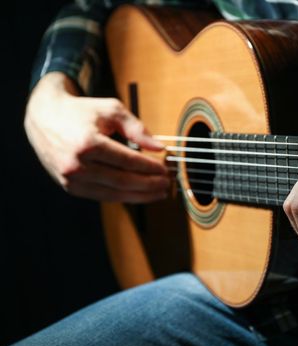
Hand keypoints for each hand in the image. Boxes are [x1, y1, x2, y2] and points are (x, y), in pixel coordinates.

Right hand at [25, 72, 169, 202]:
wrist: (44, 117)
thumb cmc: (82, 111)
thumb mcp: (111, 110)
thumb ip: (137, 128)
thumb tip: (159, 147)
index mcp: (88, 143)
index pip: (128, 161)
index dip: (150, 167)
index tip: (165, 169)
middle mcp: (77, 164)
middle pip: (122, 181)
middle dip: (148, 185)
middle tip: (166, 184)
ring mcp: (71, 179)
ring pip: (113, 193)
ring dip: (139, 196)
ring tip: (158, 193)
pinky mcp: (69, 186)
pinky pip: (101, 196)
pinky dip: (121, 196)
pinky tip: (138, 193)